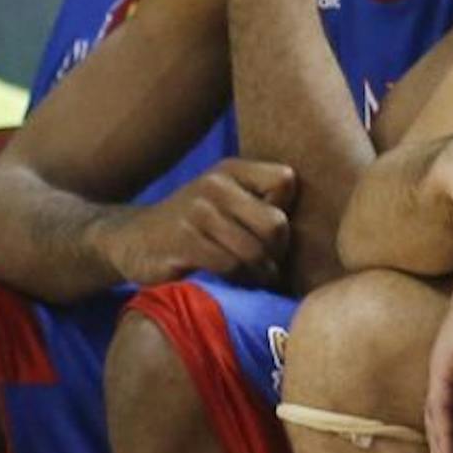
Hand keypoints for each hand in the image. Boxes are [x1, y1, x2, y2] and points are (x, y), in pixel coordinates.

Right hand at [95, 157, 295, 285]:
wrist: (132, 240)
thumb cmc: (194, 227)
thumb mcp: (226, 202)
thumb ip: (264, 202)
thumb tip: (319, 226)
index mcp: (231, 170)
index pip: (285, 180)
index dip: (284, 212)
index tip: (267, 230)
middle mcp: (214, 184)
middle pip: (275, 224)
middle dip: (275, 252)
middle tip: (265, 264)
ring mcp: (196, 211)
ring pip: (254, 250)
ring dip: (257, 273)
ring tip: (251, 277)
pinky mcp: (183, 241)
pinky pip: (228, 266)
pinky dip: (235, 280)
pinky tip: (230, 282)